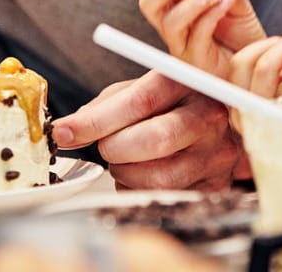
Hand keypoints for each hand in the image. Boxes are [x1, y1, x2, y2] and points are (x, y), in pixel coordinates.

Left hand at [51, 70, 246, 189]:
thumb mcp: (139, 91)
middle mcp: (209, 117)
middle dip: (115, 149)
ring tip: (127, 159)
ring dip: (126, 173)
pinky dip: (141, 190)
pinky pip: (165, 199)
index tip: (64, 132)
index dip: (97, 120)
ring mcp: (216, 154)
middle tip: (107, 146)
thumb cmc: (169, 105)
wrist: (217, 124)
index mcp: (187, 82)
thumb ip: (103, 108)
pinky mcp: (216, 185)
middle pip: (153, 141)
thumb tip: (66, 132)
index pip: (140, 101)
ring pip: (158, 178)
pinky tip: (145, 174)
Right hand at [140, 0, 264, 76]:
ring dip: (195, 2)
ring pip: (171, 22)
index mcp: (178, 8)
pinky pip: (197, 35)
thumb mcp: (238, 3)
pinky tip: (229, 1)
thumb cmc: (244, 35)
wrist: (260, 64)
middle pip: (149, 3)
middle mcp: (175, 27)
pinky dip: (212, 14)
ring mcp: (183, 47)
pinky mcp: (197, 63)